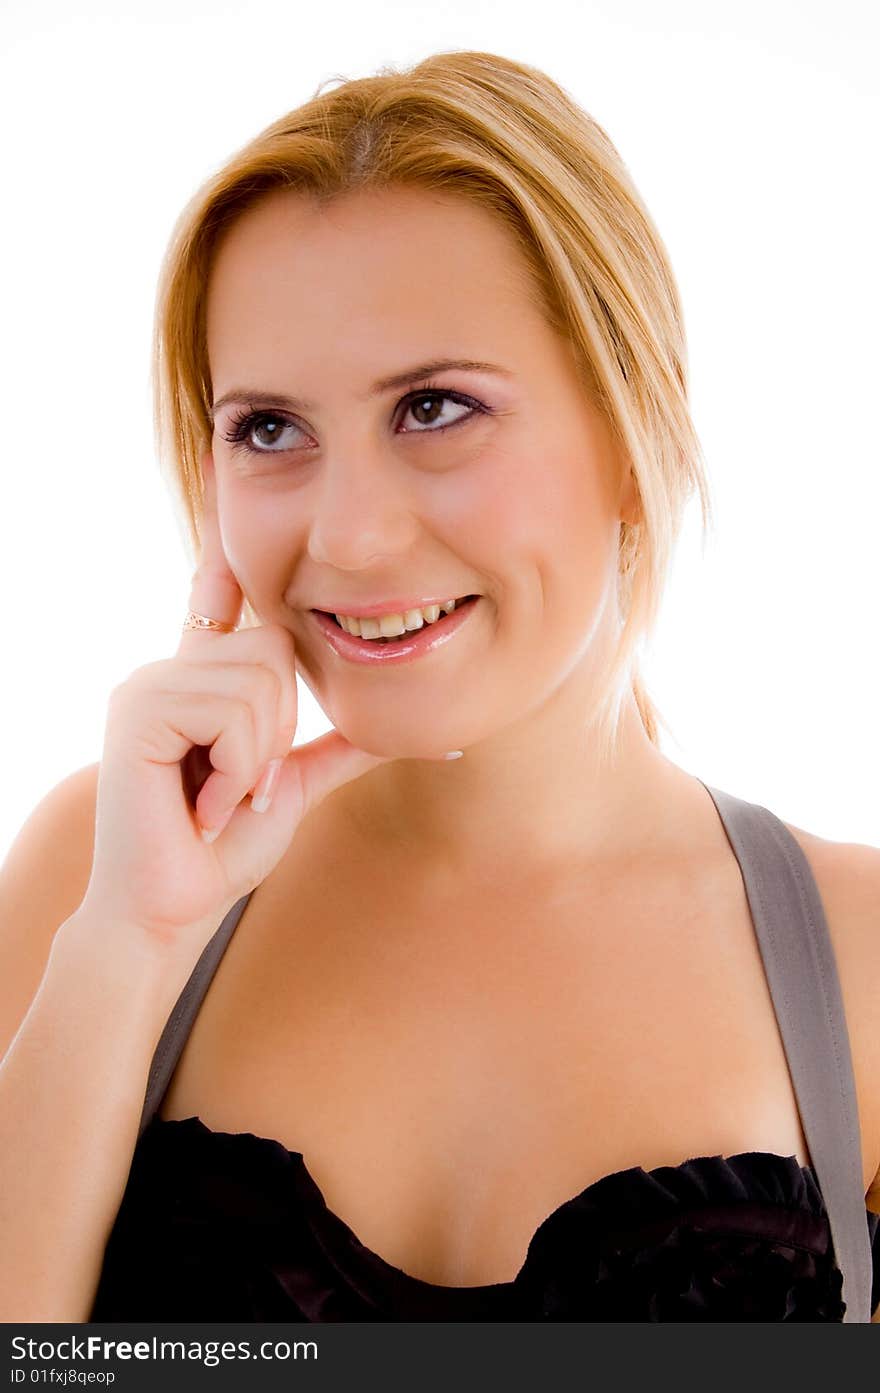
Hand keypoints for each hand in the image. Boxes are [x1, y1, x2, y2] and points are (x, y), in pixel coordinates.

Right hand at [78, 454, 409, 956]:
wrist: (171, 909)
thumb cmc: (223, 848)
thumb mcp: (293, 785)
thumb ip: (341, 747)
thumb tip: (433, 740)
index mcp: (201, 679)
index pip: (215, 598)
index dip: (228, 551)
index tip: (224, 481)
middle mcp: (171, 670)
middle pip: (273, 647)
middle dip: (279, 730)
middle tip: (242, 784)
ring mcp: (148, 686)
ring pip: (258, 681)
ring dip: (257, 758)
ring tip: (221, 795)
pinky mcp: (137, 710)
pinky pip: (229, 712)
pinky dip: (234, 768)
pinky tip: (203, 802)